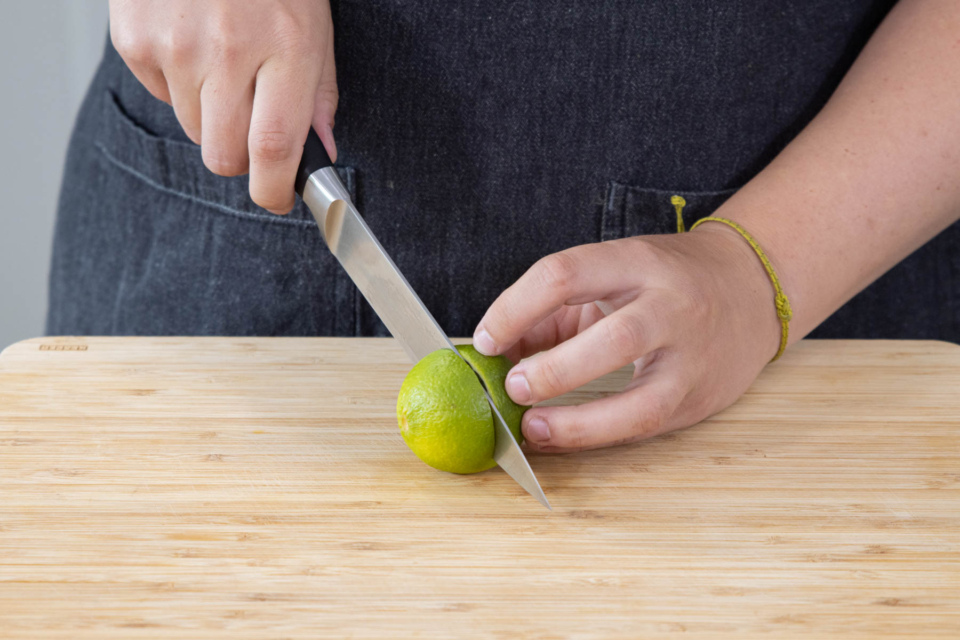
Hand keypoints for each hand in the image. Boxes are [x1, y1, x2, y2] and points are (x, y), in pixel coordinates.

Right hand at [109, 0, 337, 213]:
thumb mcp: (314, 25)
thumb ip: (319, 94)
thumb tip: (321, 154)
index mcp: (286, 48)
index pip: (276, 148)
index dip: (275, 189)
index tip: (277, 198)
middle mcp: (229, 51)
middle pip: (224, 156)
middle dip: (240, 158)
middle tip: (251, 129)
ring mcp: (176, 45)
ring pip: (194, 130)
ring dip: (212, 116)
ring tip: (224, 65)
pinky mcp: (136, 38)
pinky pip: (162, 95)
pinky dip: (180, 84)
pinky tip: (193, 43)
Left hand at [472, 224, 783, 451]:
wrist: (750, 291)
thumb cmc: (663, 282)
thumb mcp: (610, 274)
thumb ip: (552, 310)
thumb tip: (493, 352)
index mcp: (636, 261)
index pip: (565, 274)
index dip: (515, 308)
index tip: (483, 340)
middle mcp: (672, 305)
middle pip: (615, 338)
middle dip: (555, 370)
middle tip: (511, 387)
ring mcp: (692, 358)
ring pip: (641, 401)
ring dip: (578, 422)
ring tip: (533, 428)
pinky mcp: (699, 399)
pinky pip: (646, 426)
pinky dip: (597, 437)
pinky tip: (560, 438)